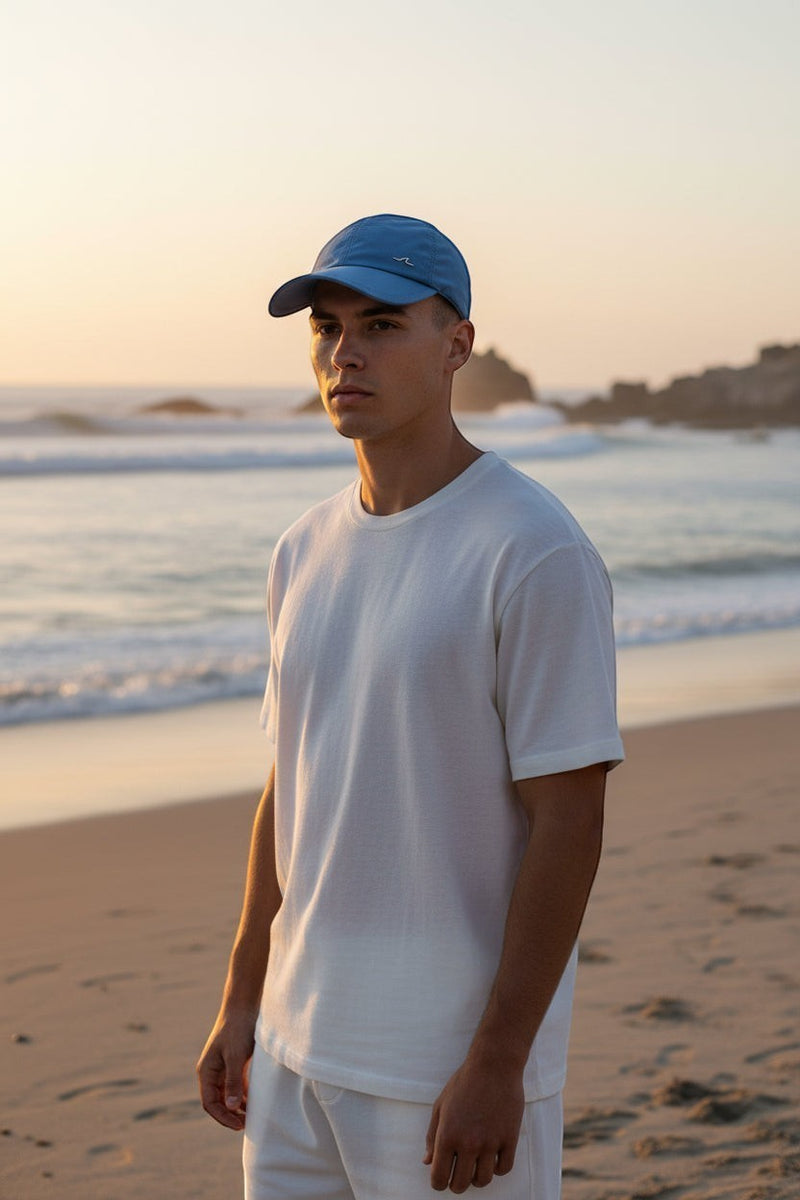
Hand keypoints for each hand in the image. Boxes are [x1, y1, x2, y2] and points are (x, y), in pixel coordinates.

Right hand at [196, 1009, 256, 1129]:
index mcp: (206, 1071)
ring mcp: (223, 1067)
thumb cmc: (237, 1028)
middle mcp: (212, 1071)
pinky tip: (256, 1101)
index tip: (239, 1125)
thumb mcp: (236, 1056)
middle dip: (230, 1115)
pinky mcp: (235, 1062)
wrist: (244, 1004)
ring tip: (254, 1116)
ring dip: (238, 1106)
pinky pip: (237, 1084)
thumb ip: (233, 1081)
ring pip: (228, 1094)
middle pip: (218, 1101)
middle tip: (247, 1124)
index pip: (209, 1103)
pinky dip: (245, 1094)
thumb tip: (232, 1106)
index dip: (223, 1117)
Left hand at [424, 1052, 524, 1191]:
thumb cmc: (464, 1083)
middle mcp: (468, 1143)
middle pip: (460, 1185)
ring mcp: (490, 1142)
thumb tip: (428, 1162)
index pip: (438, 1178)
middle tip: (457, 1174)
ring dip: (476, 1178)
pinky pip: (503, 1169)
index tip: (441, 1178)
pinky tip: (492, 1158)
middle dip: (456, 1184)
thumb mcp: (441, 1106)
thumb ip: (432, 1136)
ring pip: (483, 1180)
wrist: (494, 1065)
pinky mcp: (509, 1139)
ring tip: (474, 1167)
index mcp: (447, 1135)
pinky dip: (497, 1168)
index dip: (438, 1183)